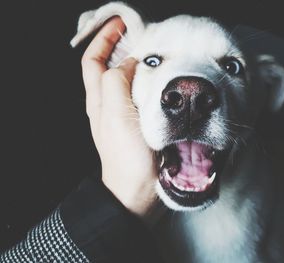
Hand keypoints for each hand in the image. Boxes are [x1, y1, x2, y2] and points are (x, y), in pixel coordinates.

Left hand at [81, 17, 157, 217]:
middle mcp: (108, 104)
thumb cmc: (127, 157)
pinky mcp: (140, 123)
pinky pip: (141, 95)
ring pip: (126, 80)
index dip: (103, 38)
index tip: (121, 23)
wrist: (138, 191)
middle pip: (108, 67)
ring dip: (136, 62)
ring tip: (155, 52)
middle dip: (120, 46)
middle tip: (142, 35)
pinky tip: (164, 79)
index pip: (94, 60)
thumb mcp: (116, 116)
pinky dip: (149, 81)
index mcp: (99, 100)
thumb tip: (130, 64)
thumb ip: (117, 84)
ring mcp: (124, 114)